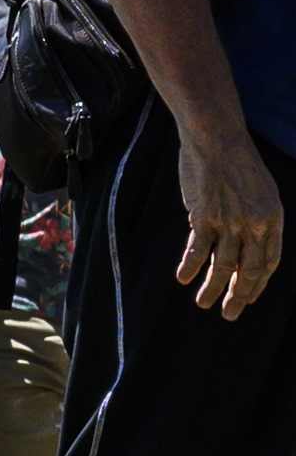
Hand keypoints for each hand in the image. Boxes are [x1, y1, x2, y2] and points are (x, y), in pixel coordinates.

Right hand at [178, 119, 282, 319]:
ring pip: (223, 265)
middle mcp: (254, 224)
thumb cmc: (238, 164)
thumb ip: (255, 219)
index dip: (258, 284)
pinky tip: (183, 278)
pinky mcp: (204, 216)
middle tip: (230, 314)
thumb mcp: (260, 192)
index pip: (269, 262)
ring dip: (213, 289)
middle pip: (249, 270)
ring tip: (203, 304)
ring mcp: (229, 221)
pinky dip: (190, 266)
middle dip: (239, 296)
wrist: (217, 140)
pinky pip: (198, 249)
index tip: (247, 299)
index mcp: (273, 218)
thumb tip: (242, 245)